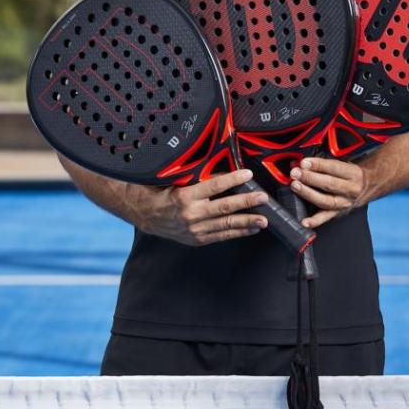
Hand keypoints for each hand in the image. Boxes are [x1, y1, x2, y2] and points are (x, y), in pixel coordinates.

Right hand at [130, 168, 268, 244]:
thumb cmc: (160, 191)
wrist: (144, 214)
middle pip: (225, 207)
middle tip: (263, 198)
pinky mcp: (197, 239)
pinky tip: (250, 229)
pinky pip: (221, 235)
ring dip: (247, 221)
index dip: (232, 179)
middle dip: (246, 202)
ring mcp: (195, 229)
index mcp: (184, 196)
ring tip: (263, 219)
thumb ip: (195, 176)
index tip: (248, 174)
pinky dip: (237, 232)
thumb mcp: (174, 179)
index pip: (214, 186)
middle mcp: (191, 214)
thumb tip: (220, 169)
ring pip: (226, 224)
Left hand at [289, 157, 369, 228]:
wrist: (367, 187)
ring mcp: (344, 203)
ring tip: (296, 186)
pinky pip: (325, 218)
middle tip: (296, 173)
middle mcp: (351, 189)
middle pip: (329, 184)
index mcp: (353, 173)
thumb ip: (322, 163)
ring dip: (308, 193)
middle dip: (310, 178)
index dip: (318, 165)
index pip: (334, 168)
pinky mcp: (338, 213)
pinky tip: (304, 221)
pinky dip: (314, 221)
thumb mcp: (344, 164)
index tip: (304, 163)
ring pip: (326, 200)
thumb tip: (300, 163)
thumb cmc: (350, 174)